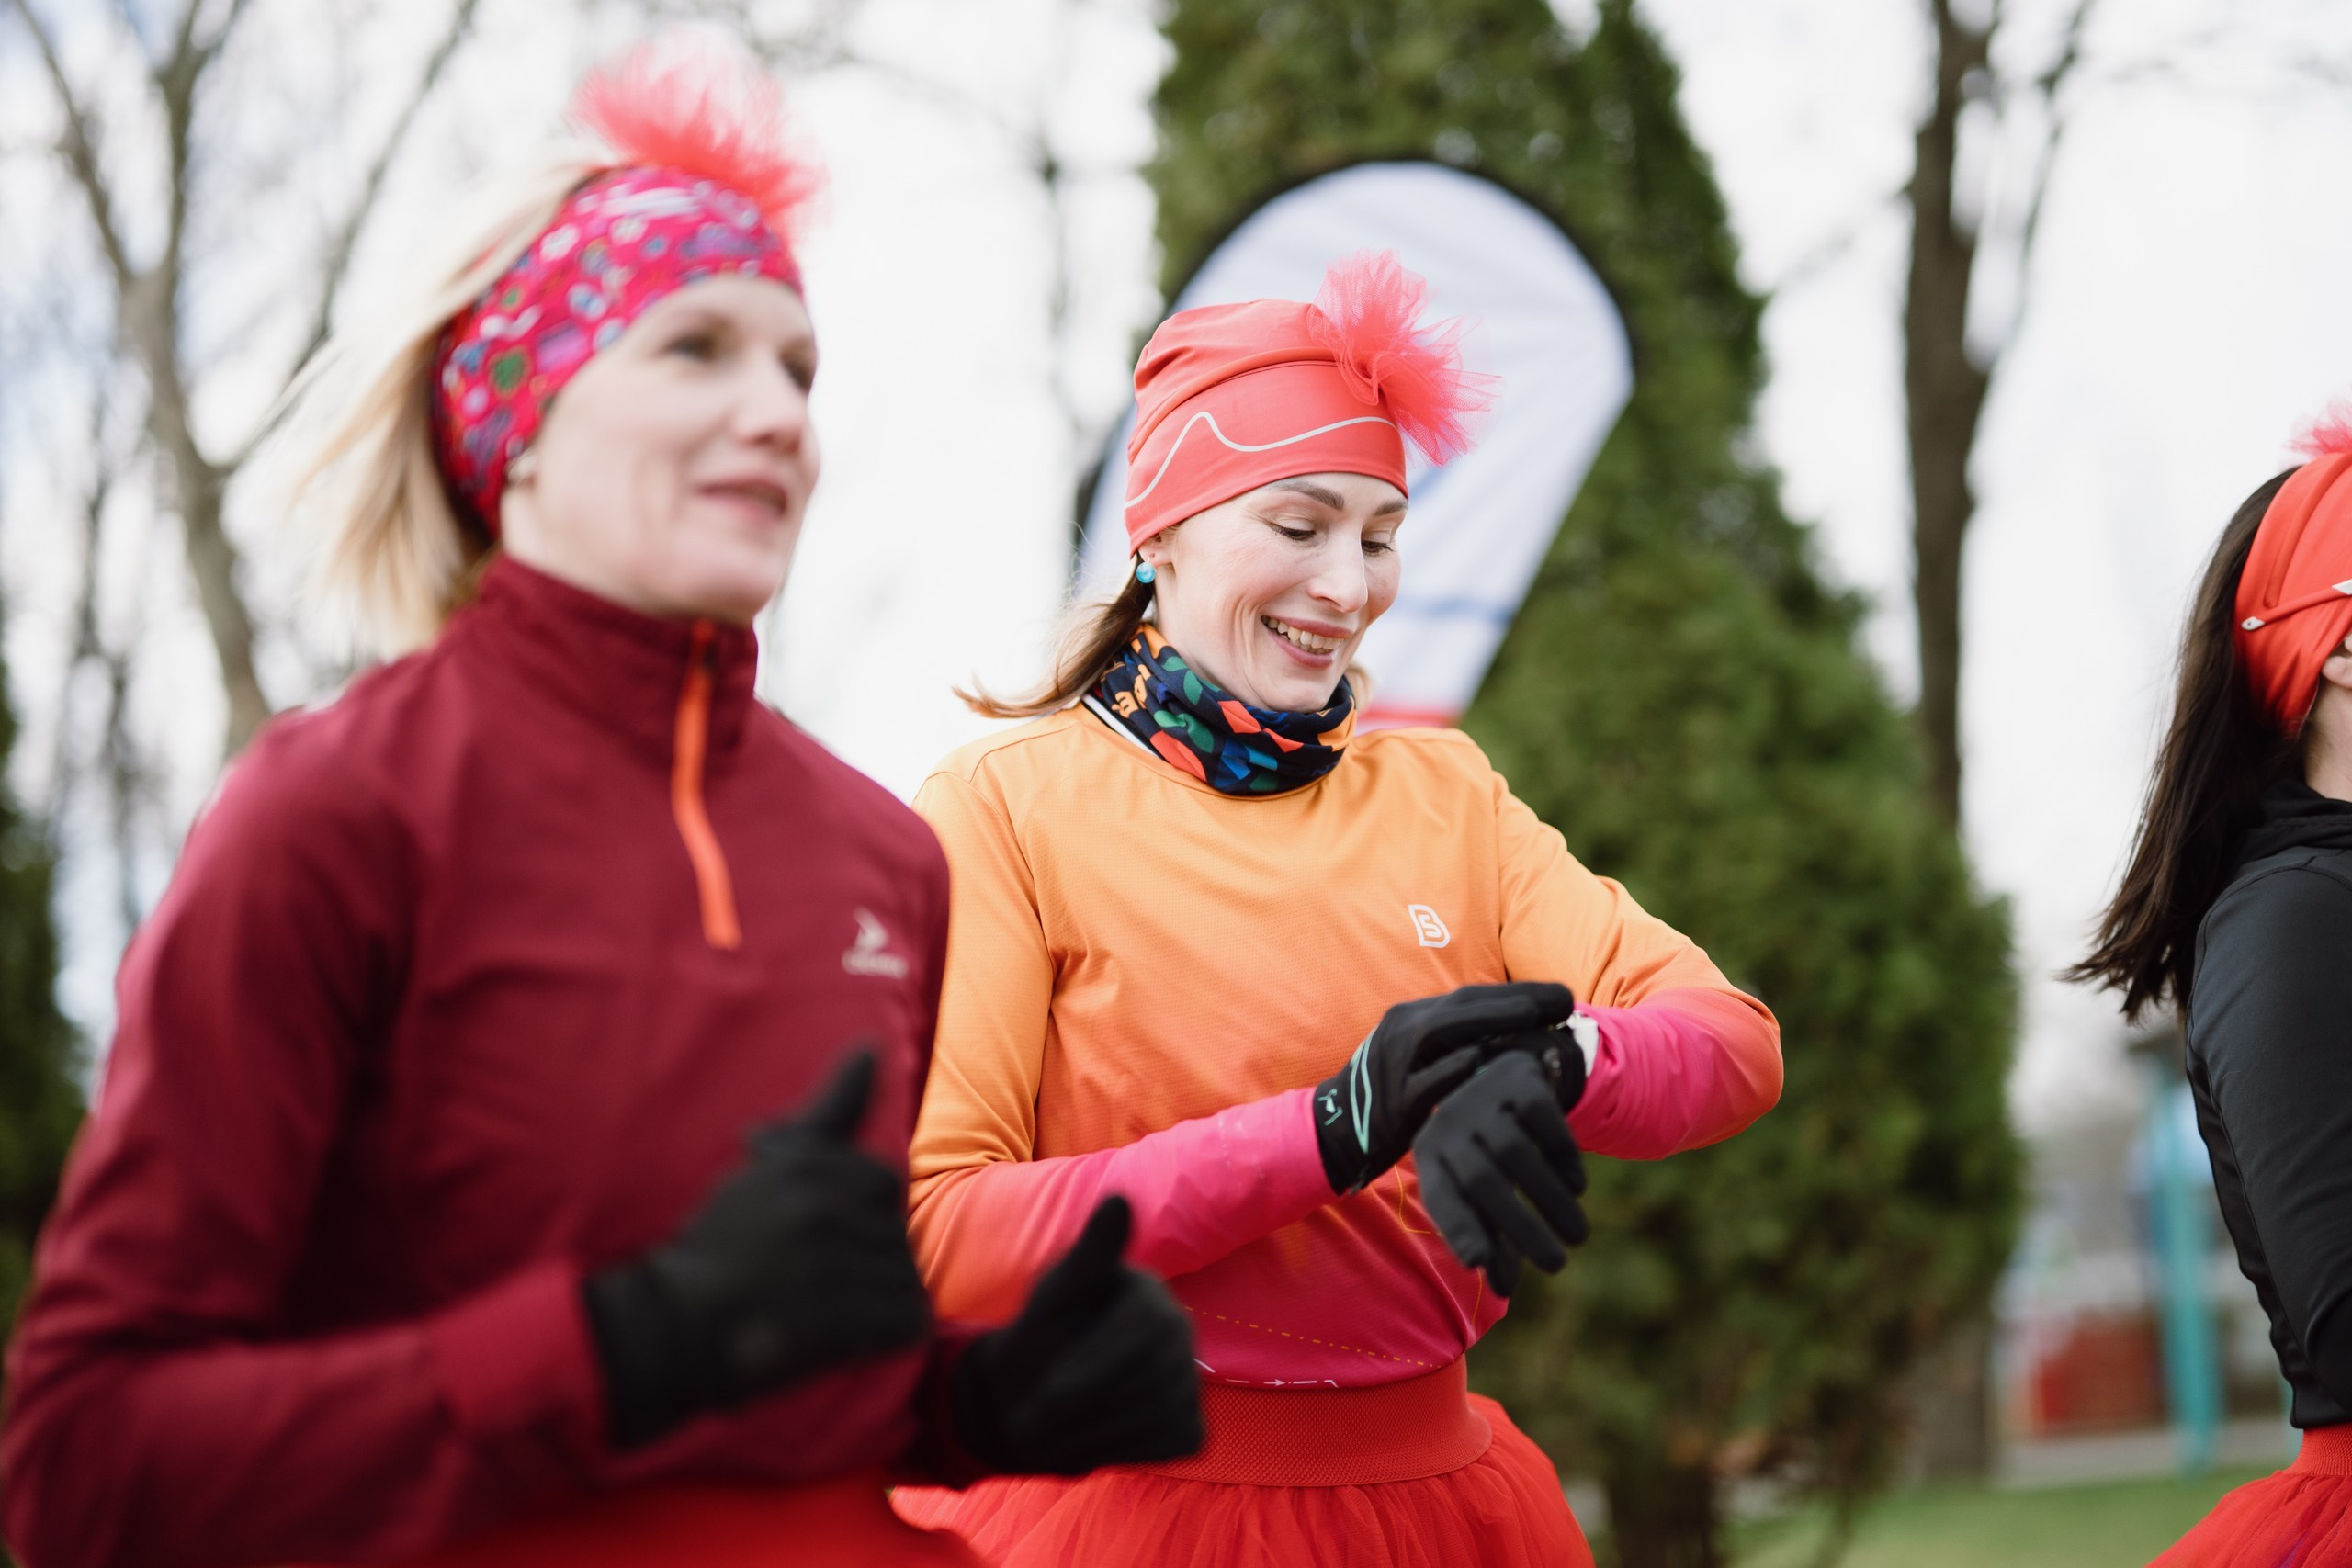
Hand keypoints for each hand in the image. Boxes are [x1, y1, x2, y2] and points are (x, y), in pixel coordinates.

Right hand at [582, 1050, 930, 1448]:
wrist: (671, 1327)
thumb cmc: (720, 1242)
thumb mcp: (771, 1164)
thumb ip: (828, 1110)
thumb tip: (871, 1046)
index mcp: (808, 1167)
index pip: (881, 1180)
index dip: (855, 1213)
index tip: (811, 1236)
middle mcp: (825, 1208)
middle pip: (894, 1227)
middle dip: (867, 1251)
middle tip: (813, 1275)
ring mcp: (837, 1266)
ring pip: (904, 1274)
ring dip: (876, 1294)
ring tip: (822, 1305)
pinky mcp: (846, 1322)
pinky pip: (907, 1319)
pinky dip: (888, 1330)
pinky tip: (846, 1332)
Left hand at [953, 1197, 1203, 1475]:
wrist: (1030, 1399)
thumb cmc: (1039, 1341)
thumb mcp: (1052, 1297)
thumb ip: (1089, 1255)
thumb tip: (1120, 1199)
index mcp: (1148, 1292)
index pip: (1145, 1327)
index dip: (1093, 1366)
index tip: (1043, 1394)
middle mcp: (1181, 1331)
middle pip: (1151, 1376)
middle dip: (1085, 1406)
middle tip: (1029, 1422)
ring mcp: (1190, 1380)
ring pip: (1158, 1414)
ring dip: (1095, 1433)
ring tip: (1050, 1433)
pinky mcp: (1191, 1425)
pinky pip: (1171, 1442)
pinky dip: (1123, 1449)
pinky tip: (1090, 1435)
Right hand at [1314, 981, 1576, 1193]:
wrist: (1337, 1129)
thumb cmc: (1395, 1092)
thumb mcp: (1423, 1056)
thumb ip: (1460, 1041)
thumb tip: (1518, 1030)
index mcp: (1412, 1017)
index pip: (1471, 997)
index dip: (1518, 992)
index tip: (1563, 996)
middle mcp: (1401, 1032)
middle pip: (1460, 1006)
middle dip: (1513, 1000)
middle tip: (1562, 1001)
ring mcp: (1393, 1065)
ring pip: (1439, 1033)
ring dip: (1488, 1021)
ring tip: (1531, 1017)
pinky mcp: (1392, 1103)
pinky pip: (1423, 1082)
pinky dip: (1451, 1068)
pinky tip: (1481, 1060)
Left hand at [1413, 1050, 1589, 1296]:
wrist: (1505, 1077)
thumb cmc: (1487, 1153)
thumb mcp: (1480, 1193)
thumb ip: (1490, 1238)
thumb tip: (1502, 1289)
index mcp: (1430, 1153)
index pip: (1440, 1196)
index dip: (1459, 1229)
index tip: (1479, 1264)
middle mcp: (1449, 1120)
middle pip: (1483, 1180)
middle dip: (1521, 1227)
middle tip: (1555, 1265)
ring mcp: (1483, 1095)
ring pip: (1517, 1153)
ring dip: (1550, 1200)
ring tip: (1576, 1236)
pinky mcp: (1520, 1080)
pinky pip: (1545, 1122)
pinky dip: (1563, 1157)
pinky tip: (1576, 1187)